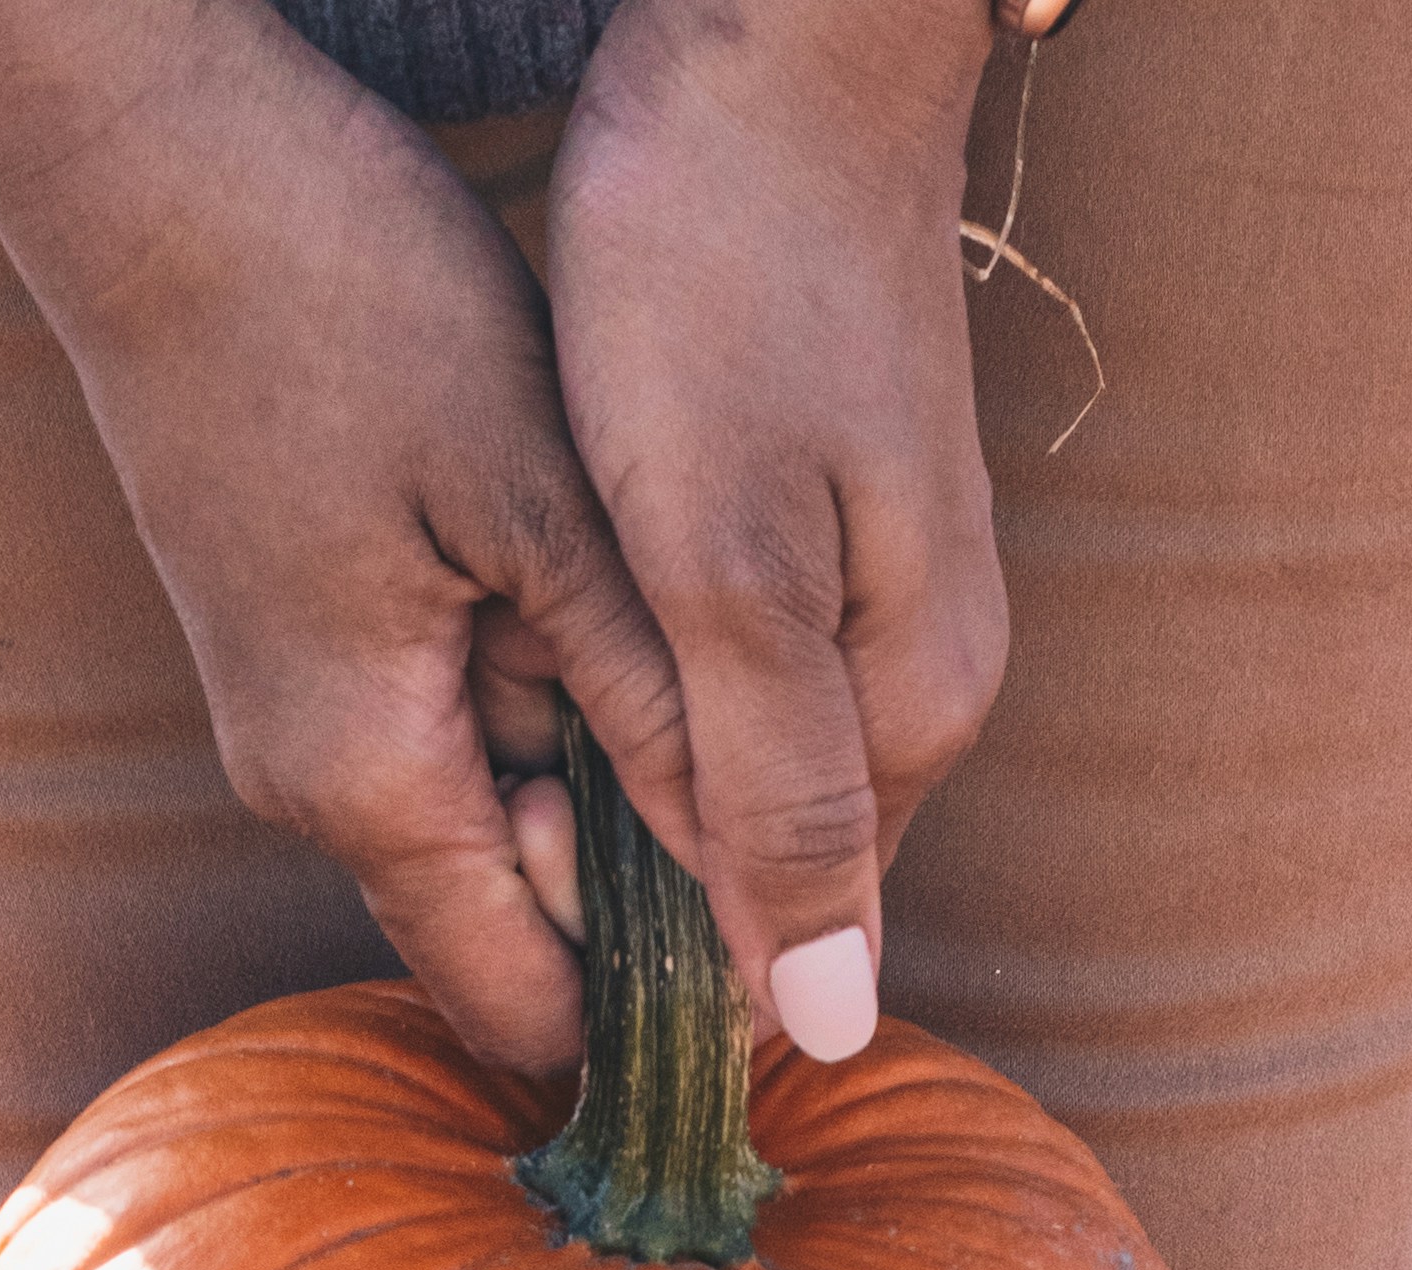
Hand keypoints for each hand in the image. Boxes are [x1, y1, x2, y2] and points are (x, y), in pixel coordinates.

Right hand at [0, 0, 685, 1068]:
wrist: (150, 163)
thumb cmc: (346, 297)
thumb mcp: (548, 502)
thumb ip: (653, 707)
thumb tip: (762, 880)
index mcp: (370, 788)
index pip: (530, 1012)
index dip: (659, 1001)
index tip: (771, 915)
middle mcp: (313, 793)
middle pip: (513, 926)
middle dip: (635, 865)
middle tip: (728, 713)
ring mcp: (294, 722)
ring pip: (490, 815)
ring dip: (588, 751)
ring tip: (631, 597)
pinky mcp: (298, 647)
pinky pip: (444, 728)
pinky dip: (531, 683)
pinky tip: (568, 564)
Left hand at [542, 0, 1006, 1057]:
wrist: (777, 48)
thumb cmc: (729, 286)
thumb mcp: (726, 569)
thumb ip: (777, 799)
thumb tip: (829, 1030)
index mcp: (908, 717)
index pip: (787, 940)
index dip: (647, 953)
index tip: (526, 866)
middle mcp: (917, 678)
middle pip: (756, 858)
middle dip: (624, 863)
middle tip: (495, 774)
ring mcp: (880, 594)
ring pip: (727, 763)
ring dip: (615, 769)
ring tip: (509, 694)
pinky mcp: (824, 521)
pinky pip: (722, 669)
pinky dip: (632, 676)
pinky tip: (554, 620)